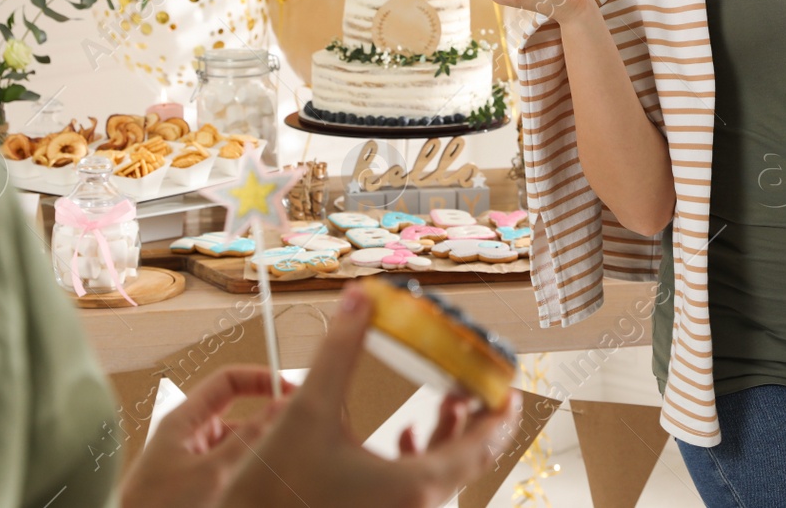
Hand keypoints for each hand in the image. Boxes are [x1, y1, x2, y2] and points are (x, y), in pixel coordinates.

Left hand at [119, 366, 287, 507]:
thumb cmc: (158, 506)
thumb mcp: (210, 472)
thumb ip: (248, 440)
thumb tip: (280, 407)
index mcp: (185, 419)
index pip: (228, 381)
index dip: (259, 379)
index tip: (288, 389)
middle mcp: (189, 434)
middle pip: (237, 412)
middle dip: (265, 419)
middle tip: (293, 426)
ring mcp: (192, 459)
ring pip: (237, 443)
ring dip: (257, 447)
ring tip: (280, 456)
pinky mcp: (196, 482)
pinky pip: (230, 465)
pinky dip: (247, 468)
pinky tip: (262, 477)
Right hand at [220, 285, 521, 507]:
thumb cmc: (274, 493)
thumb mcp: (307, 412)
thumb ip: (339, 351)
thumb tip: (359, 297)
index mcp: (416, 487)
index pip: (485, 445)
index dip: (503, 409)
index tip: (511, 381)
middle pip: (469, 458)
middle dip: (476, 414)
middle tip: (480, 377)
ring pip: (442, 473)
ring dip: (448, 434)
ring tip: (447, 396)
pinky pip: (417, 487)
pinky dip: (421, 457)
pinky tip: (403, 435)